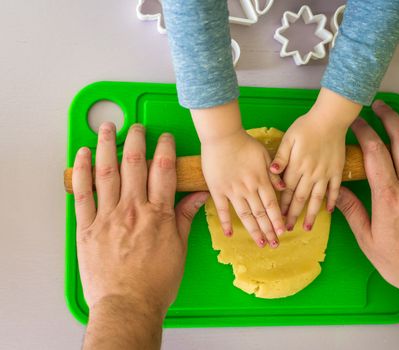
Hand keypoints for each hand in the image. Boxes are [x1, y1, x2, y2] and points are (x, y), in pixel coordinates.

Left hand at [72, 123, 208, 317]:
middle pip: (134, 164)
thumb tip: (199, 195)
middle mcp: (133, 210)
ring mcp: (108, 217)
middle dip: (136, 140)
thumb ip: (185, 217)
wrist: (127, 305)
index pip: (162, 171)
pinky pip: (82, 194)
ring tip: (107, 128)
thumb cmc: (156, 283)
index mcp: (158, 214)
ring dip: (106, 146)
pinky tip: (82, 155)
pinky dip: (81, 171)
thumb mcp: (179, 249)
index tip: (164, 138)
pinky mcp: (87, 228)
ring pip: (106, 172)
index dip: (164, 149)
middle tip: (137, 127)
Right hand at [192, 101, 284, 247]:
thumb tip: (284, 187)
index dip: (277, 220)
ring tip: (260, 243)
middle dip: (268, 230)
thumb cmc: (244, 143)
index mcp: (261, 180)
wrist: (221, 136)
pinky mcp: (217, 190)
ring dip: (253, 231)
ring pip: (245, 216)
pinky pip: (222, 210)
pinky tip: (230, 235)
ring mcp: (232, 191)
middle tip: (274, 244)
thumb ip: (274, 172)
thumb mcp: (265, 154)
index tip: (282, 232)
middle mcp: (248, 189)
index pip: (272, 205)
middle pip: (260, 214)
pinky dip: (226, 223)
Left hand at [271, 88, 360, 230]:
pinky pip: (334, 190)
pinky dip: (332, 201)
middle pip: (300, 198)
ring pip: (316, 198)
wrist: (331, 118)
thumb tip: (271, 172)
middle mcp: (311, 174)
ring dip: (311, 214)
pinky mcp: (337, 171)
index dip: (281, 205)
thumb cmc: (306, 126)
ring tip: (306, 227)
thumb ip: (280, 157)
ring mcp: (325, 174)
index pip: (286, 190)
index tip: (277, 217)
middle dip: (293, 215)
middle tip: (287, 229)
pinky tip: (329, 211)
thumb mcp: (288, 138)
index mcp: (297, 166)